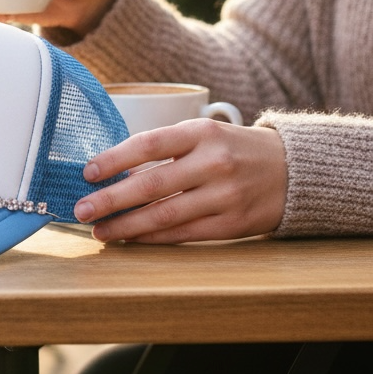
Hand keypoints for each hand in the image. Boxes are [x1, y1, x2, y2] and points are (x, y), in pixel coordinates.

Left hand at [73, 120, 287, 243]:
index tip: (87, 172)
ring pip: (166, 214)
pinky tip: (131, 240)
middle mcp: (213, 163)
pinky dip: (154, 238)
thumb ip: (164, 150)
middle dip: (112, 199)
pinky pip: (184, 233)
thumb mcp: (202, 135)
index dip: (114, 159)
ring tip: (100, 230)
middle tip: (81, 209)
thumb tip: (113, 171)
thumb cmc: (233, 149)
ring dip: (127, 225)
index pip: (148, 143)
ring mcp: (225, 195)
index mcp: (201, 133)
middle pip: (152, 184)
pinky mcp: (233, 224)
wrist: (293, 171)